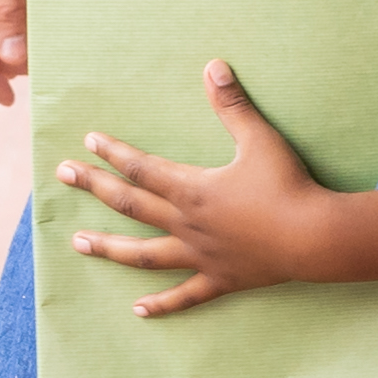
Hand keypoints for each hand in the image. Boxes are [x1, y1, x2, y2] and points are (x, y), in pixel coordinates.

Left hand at [58, 63, 377, 317]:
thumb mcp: (260, 139)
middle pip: (130, 205)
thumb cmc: (288, 185)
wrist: (313, 236)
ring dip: (109, 248)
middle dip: (95, 188)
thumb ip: (232, 105)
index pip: (141, 168)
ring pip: (144, 254)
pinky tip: (139, 310)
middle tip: (63, 176)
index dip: (113, 153)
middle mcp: (187, 223)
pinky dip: (162, 304)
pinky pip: (185, 295)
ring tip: (79, 243)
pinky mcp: (220, 279)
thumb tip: (213, 67)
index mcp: (192, 188)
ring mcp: (200, 255)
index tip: (88, 142)